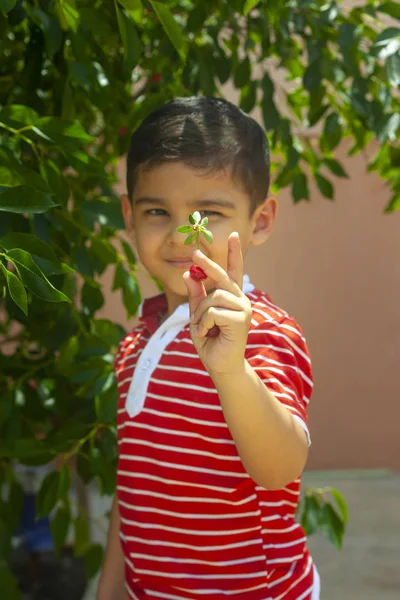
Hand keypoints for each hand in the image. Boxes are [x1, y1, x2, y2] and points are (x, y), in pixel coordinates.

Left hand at [183, 232, 251, 376]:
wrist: (220, 365)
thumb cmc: (210, 340)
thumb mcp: (198, 314)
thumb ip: (196, 295)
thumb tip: (188, 273)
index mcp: (231, 297)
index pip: (234, 270)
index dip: (234, 253)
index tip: (233, 234)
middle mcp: (240, 300)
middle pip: (222, 276)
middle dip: (207, 265)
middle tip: (194, 253)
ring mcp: (242, 309)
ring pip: (213, 297)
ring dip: (200, 312)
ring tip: (201, 327)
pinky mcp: (240, 320)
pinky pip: (213, 312)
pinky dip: (203, 323)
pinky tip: (206, 334)